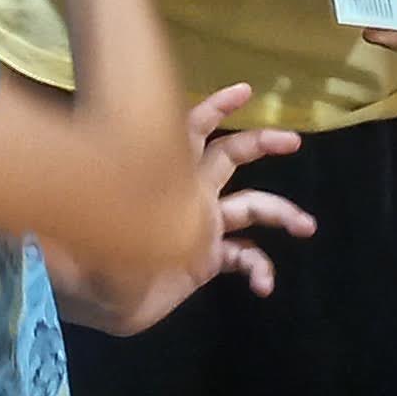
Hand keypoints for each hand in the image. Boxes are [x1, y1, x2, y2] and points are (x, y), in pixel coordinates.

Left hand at [66, 89, 316, 335]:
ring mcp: (200, 225)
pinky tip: (263, 287)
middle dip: (262, 143)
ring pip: (252, 207)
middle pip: (231, 156)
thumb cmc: (88, 254)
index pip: (189, 130)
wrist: (95, 303)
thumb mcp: (97, 224)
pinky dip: (259, 270)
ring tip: (307, 226)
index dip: (215, 108)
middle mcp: (188, 193)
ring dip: (282, 213)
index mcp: (163, 176)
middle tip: (295, 141)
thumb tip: (135, 189)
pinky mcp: (206, 260)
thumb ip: (117, 207)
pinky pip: (244, 258)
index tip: (246, 92)